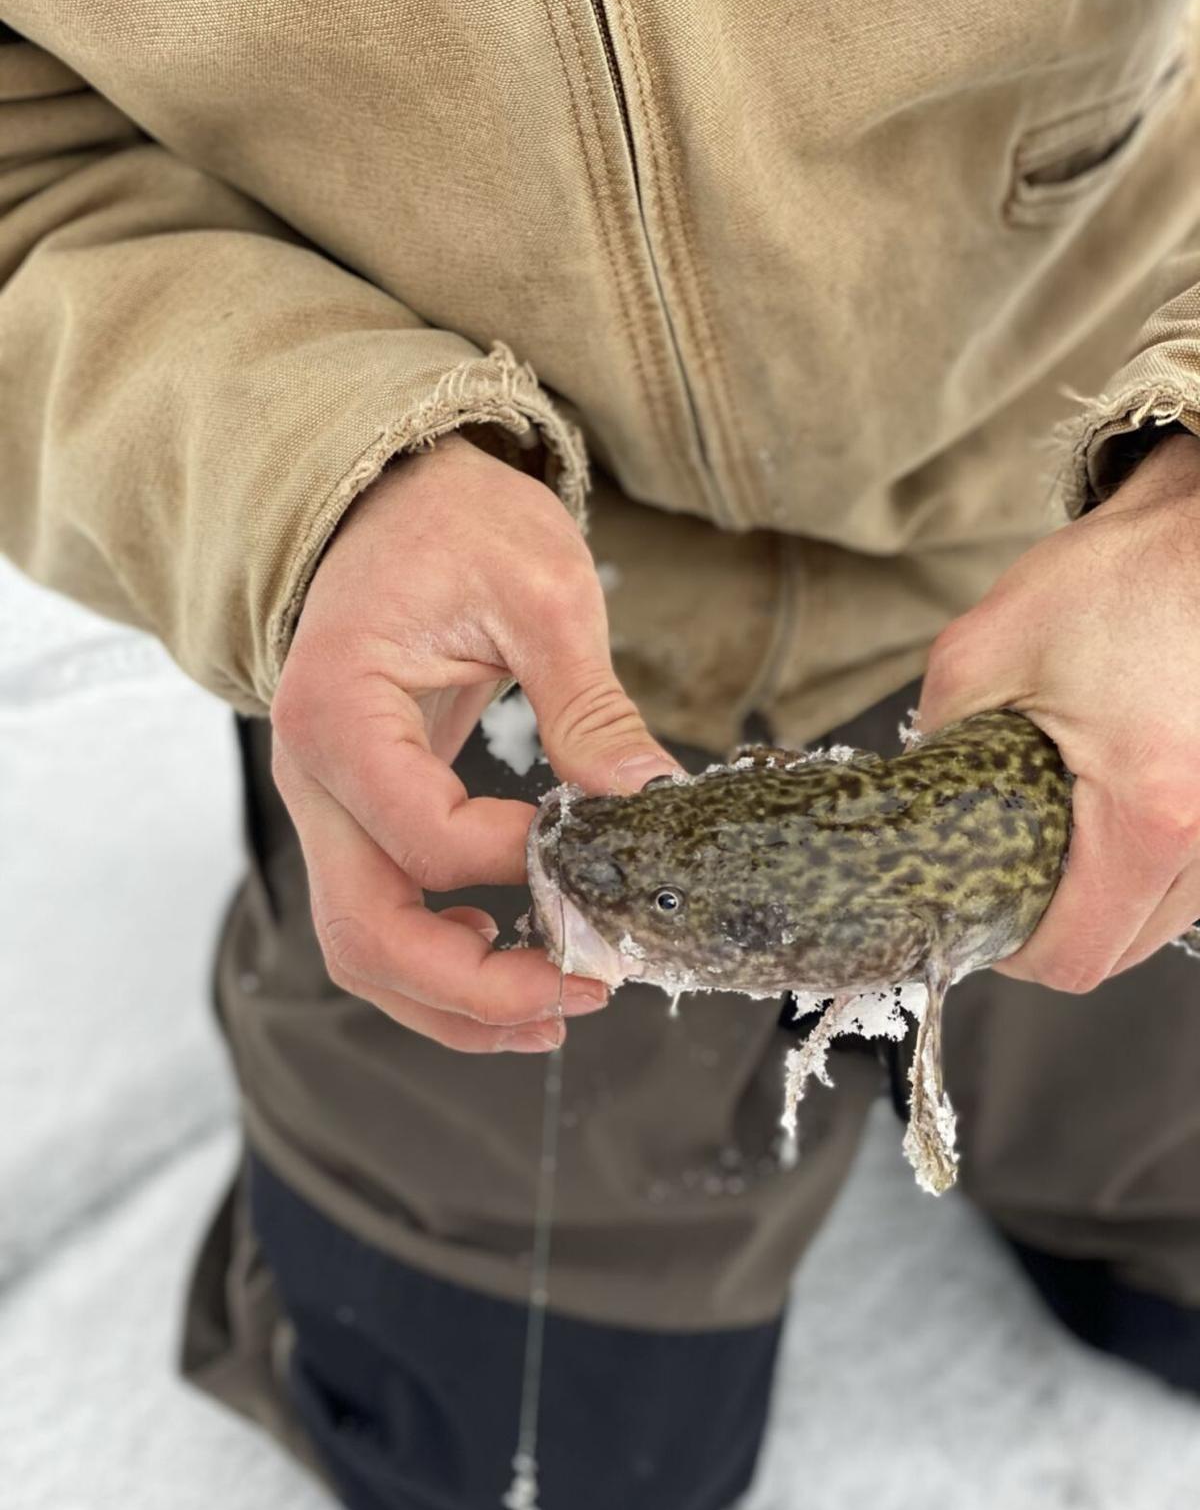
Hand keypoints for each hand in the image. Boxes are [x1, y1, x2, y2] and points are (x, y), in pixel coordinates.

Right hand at [270, 432, 678, 1049]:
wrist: (395, 503)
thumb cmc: (460, 528)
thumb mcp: (541, 591)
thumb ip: (587, 703)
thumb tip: (649, 800)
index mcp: (339, 711)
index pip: (421, 836)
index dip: (516, 864)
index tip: (593, 843)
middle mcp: (309, 774)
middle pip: (364, 931)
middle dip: (475, 988)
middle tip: (582, 994)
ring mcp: (324, 805)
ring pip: (362, 947)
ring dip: (454, 999)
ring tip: (557, 1007)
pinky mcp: (353, 817)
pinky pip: (378, 917)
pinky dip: (438, 964)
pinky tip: (506, 956)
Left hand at [917, 429, 1199, 990]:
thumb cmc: (1120, 577)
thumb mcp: (987, 646)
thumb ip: (938, 732)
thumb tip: (911, 792)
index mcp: (1150, 812)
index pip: (1077, 956)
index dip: (1012, 954)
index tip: (976, 918)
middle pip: (1127, 949)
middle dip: (1058, 927)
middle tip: (1005, 876)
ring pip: (1169, 915)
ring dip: (1108, 896)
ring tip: (1057, 833)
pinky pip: (1198, 871)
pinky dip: (1150, 861)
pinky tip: (1109, 807)